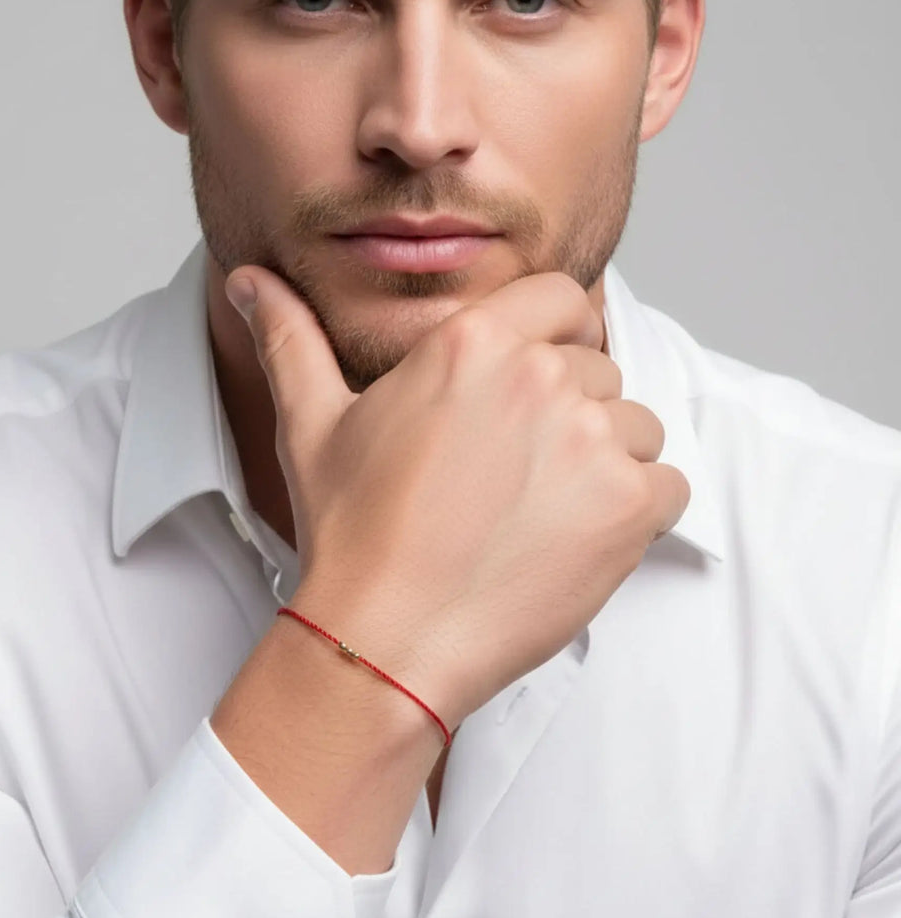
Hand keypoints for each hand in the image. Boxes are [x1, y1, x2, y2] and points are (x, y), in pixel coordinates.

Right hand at [226, 268, 689, 731]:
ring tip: (540, 513)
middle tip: (517, 474)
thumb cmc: (352, 534)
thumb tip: (249, 280)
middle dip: (571, 411)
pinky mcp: (629, 507)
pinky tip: (573, 540)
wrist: (385, 637)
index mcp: (472, 342)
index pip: (562, 298)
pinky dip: (637, 512)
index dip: (560, 334)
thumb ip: (291, 338)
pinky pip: (669, 485)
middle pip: (598, 369)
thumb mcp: (312, 424)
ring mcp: (592, 441)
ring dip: (606, 463)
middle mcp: (540, 376)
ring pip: (637, 428)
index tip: (542, 380)